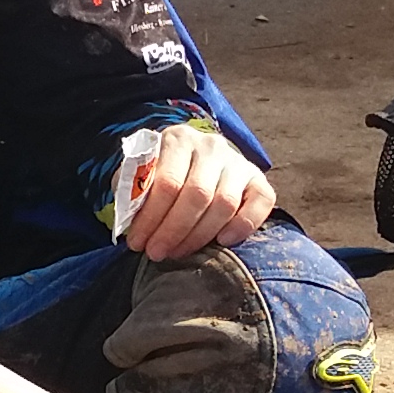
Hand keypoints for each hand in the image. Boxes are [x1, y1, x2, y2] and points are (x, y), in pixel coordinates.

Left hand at [118, 126, 275, 260]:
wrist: (190, 161)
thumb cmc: (159, 174)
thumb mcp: (138, 176)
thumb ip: (133, 190)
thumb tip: (131, 218)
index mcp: (178, 139)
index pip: (167, 183)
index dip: (151, 218)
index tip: (137, 242)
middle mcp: (211, 146)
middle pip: (197, 194)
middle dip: (173, 230)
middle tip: (157, 253)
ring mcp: (237, 161)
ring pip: (224, 203)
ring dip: (200, 236)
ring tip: (178, 252)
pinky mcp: (257, 178)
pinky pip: (261, 201)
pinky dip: (244, 224)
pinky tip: (223, 241)